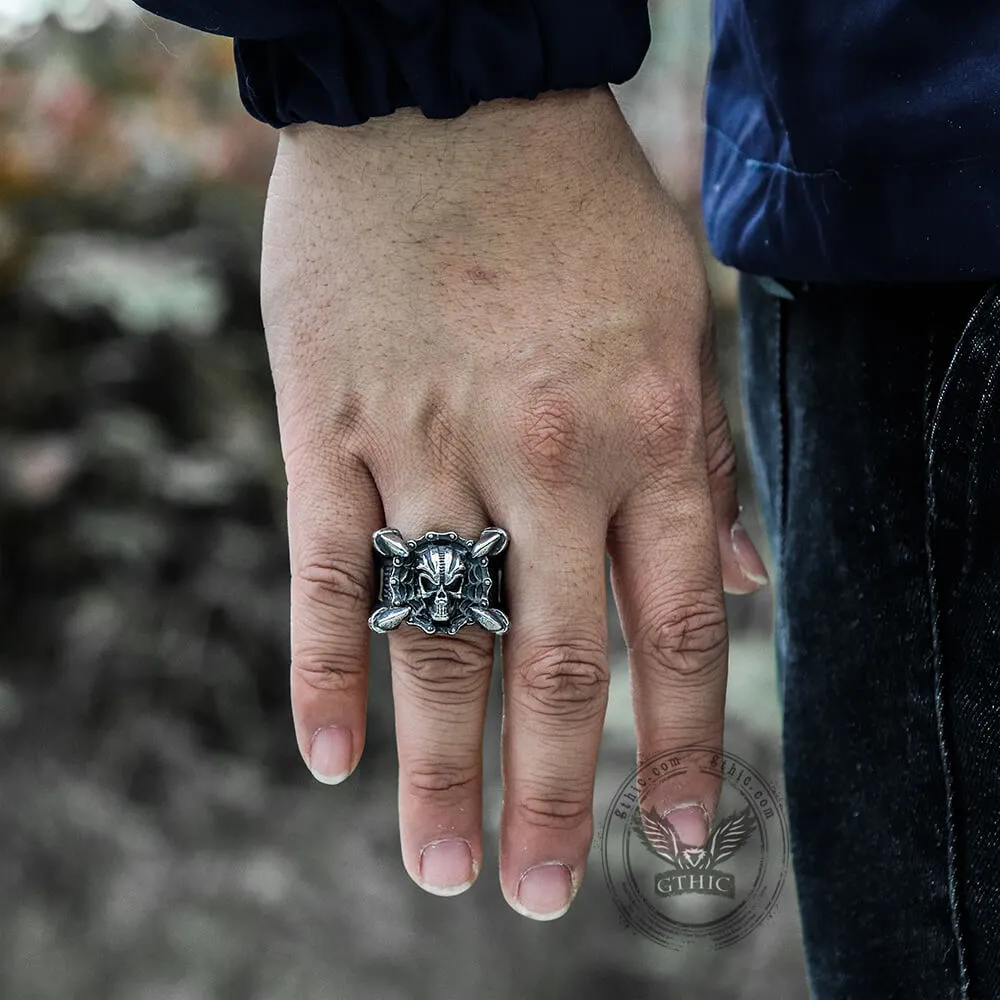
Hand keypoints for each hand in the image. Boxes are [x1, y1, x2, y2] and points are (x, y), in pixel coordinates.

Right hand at [259, 87, 767, 918]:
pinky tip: (328, 759)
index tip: (671, 834)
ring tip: (443, 867)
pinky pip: (325, 569)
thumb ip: (707, 459)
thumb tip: (743, 578)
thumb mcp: (680, 320)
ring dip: (440, 767)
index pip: (677, 628)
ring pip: (438, 639)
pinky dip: (324, 670)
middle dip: (557, 795)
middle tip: (543, 895)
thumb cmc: (576, 208)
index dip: (678, 744)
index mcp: (646, 434)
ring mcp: (427, 445)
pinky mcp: (327, 426)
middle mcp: (544, 459)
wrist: (450, 93)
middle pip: (557, 665)